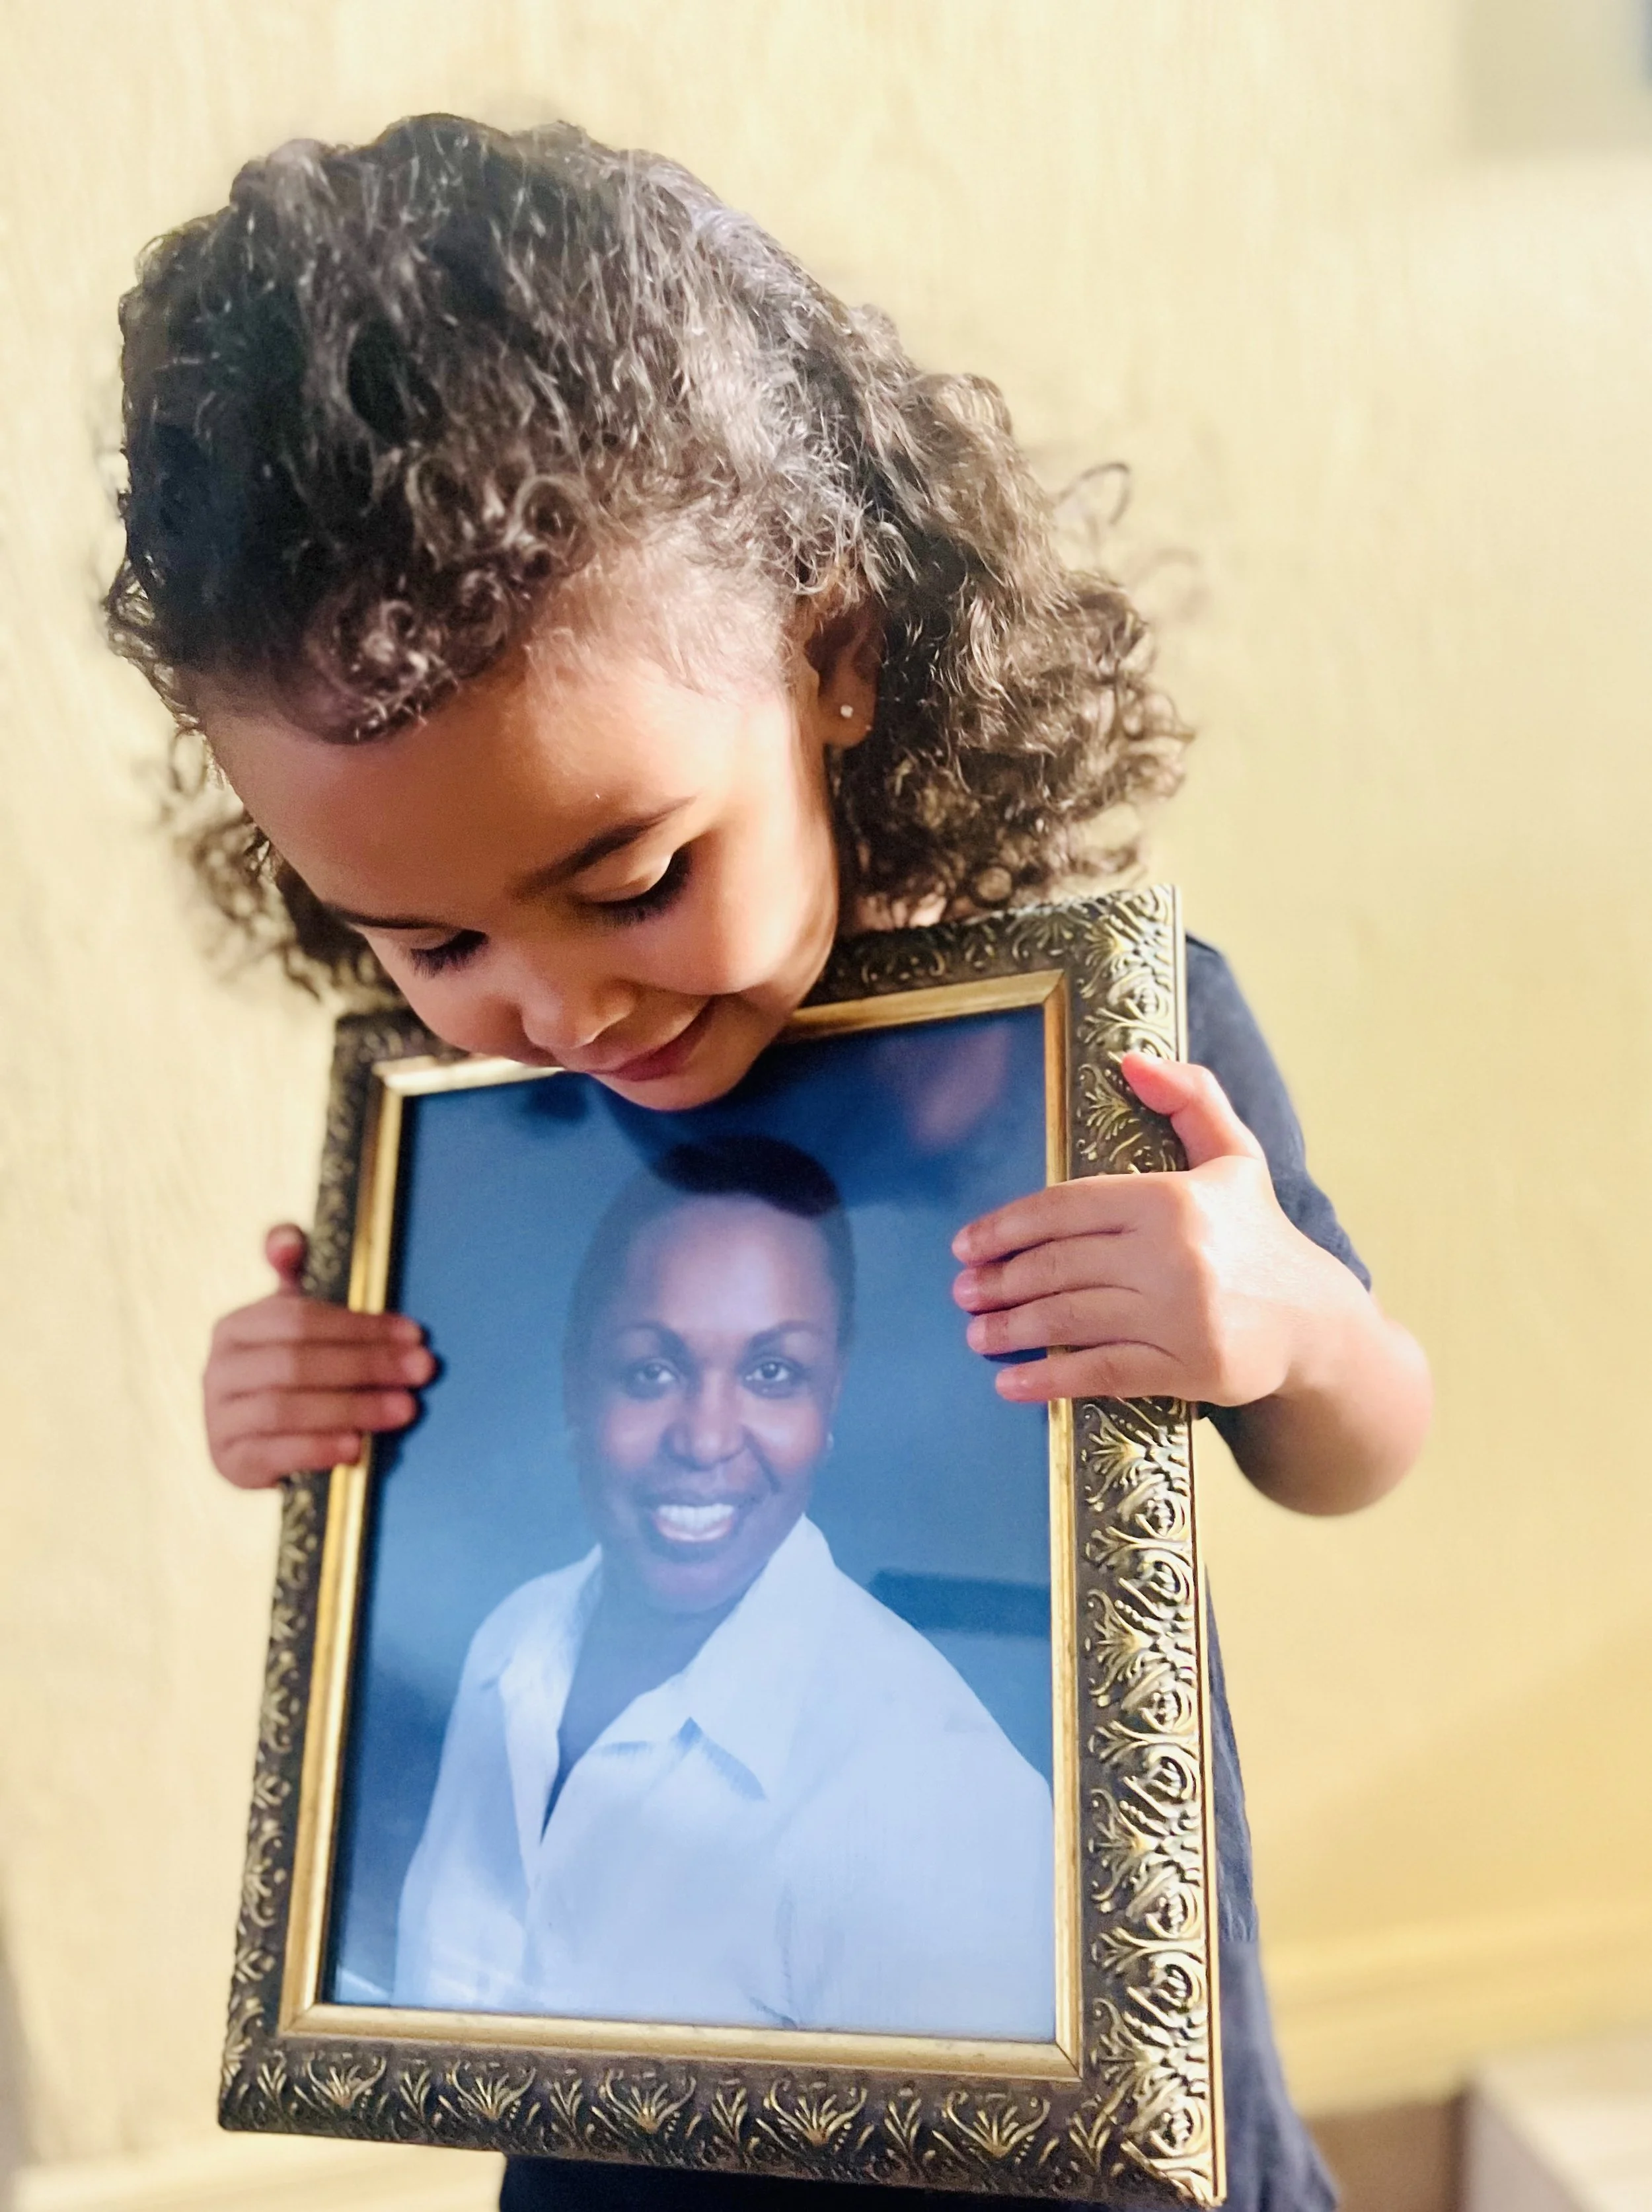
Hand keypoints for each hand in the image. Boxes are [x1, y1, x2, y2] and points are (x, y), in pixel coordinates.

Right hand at [203, 1225, 434, 1488]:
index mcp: (237, 1326)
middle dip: (368, 1365)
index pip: (300, 1318)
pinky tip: (357, 1447)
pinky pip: (272, 1452)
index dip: (359, 1325)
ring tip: (404, 1409)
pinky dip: (317, 1448)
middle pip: (297, 1362)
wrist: (266, 1444)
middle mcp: (219, 1369)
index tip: (415, 1333)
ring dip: (352, 1408)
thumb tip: (286, 1239)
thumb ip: (297, 1276)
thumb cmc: (295, 1372)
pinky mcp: (228, 1460)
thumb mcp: (297, 1325)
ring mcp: (218, 1416)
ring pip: (285, 1407)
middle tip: (421, 1370)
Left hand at [951, 1052, 1355, 1407]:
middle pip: (1059, 1266)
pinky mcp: (1188, 1368)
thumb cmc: (1258, 1236)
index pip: (1065, 1208)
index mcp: (1172, 1198)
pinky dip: (1048, 1380)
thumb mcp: (1234, 1156)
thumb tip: (1131, 1061)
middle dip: (1000, 1281)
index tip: (967, 1244)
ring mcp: (1180, 1315)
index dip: (1006, 1227)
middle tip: (964, 1292)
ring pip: (1071, 1319)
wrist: (1317, 1323)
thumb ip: (1190, 1098)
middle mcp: (1174, 1255)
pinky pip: (1101, 1372)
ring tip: (977, 1332)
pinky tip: (1010, 1383)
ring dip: (1011, 1329)